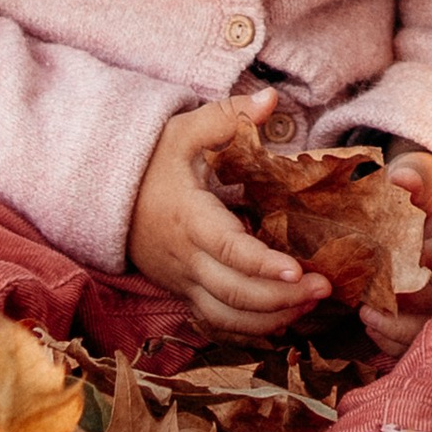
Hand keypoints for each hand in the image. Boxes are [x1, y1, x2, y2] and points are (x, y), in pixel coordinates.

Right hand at [128, 97, 327, 339]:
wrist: (107, 196)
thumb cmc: (151, 162)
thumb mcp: (183, 131)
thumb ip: (227, 116)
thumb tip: (270, 99)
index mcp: (189, 218)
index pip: (228, 248)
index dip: (263, 264)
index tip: (298, 270)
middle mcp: (186, 258)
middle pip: (234, 292)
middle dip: (282, 298)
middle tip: (325, 288)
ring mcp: (183, 281)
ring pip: (226, 318)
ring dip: (270, 320)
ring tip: (310, 308)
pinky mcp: (183, 294)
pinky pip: (215, 326)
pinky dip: (248, 333)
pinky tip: (281, 324)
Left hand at [357, 146, 431, 358]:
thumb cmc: (430, 189)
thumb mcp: (425, 172)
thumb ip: (415, 176)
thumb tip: (400, 179)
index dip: (416, 264)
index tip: (381, 264)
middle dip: (399, 302)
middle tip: (364, 301)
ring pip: (431, 326)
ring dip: (396, 328)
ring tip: (366, 318)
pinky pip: (421, 337)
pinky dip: (396, 340)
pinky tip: (372, 328)